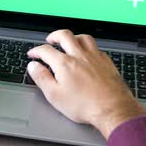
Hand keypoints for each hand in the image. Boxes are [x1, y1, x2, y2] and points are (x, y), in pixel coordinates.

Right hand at [27, 30, 145, 138]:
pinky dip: (89, 47)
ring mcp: (95, 57)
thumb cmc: (85, 105)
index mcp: (64, 63)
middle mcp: (79, 56)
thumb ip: (42, 78)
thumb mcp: (55, 96)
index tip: (33, 54)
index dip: (36, 51)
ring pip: (83, 37)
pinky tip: (88, 53)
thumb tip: (33, 66)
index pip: (45, 50)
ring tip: (69, 41)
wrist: (113, 109)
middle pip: (64, 35)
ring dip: (73, 37)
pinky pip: (96, 47)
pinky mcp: (107, 62)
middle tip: (50, 40)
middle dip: (54, 36)